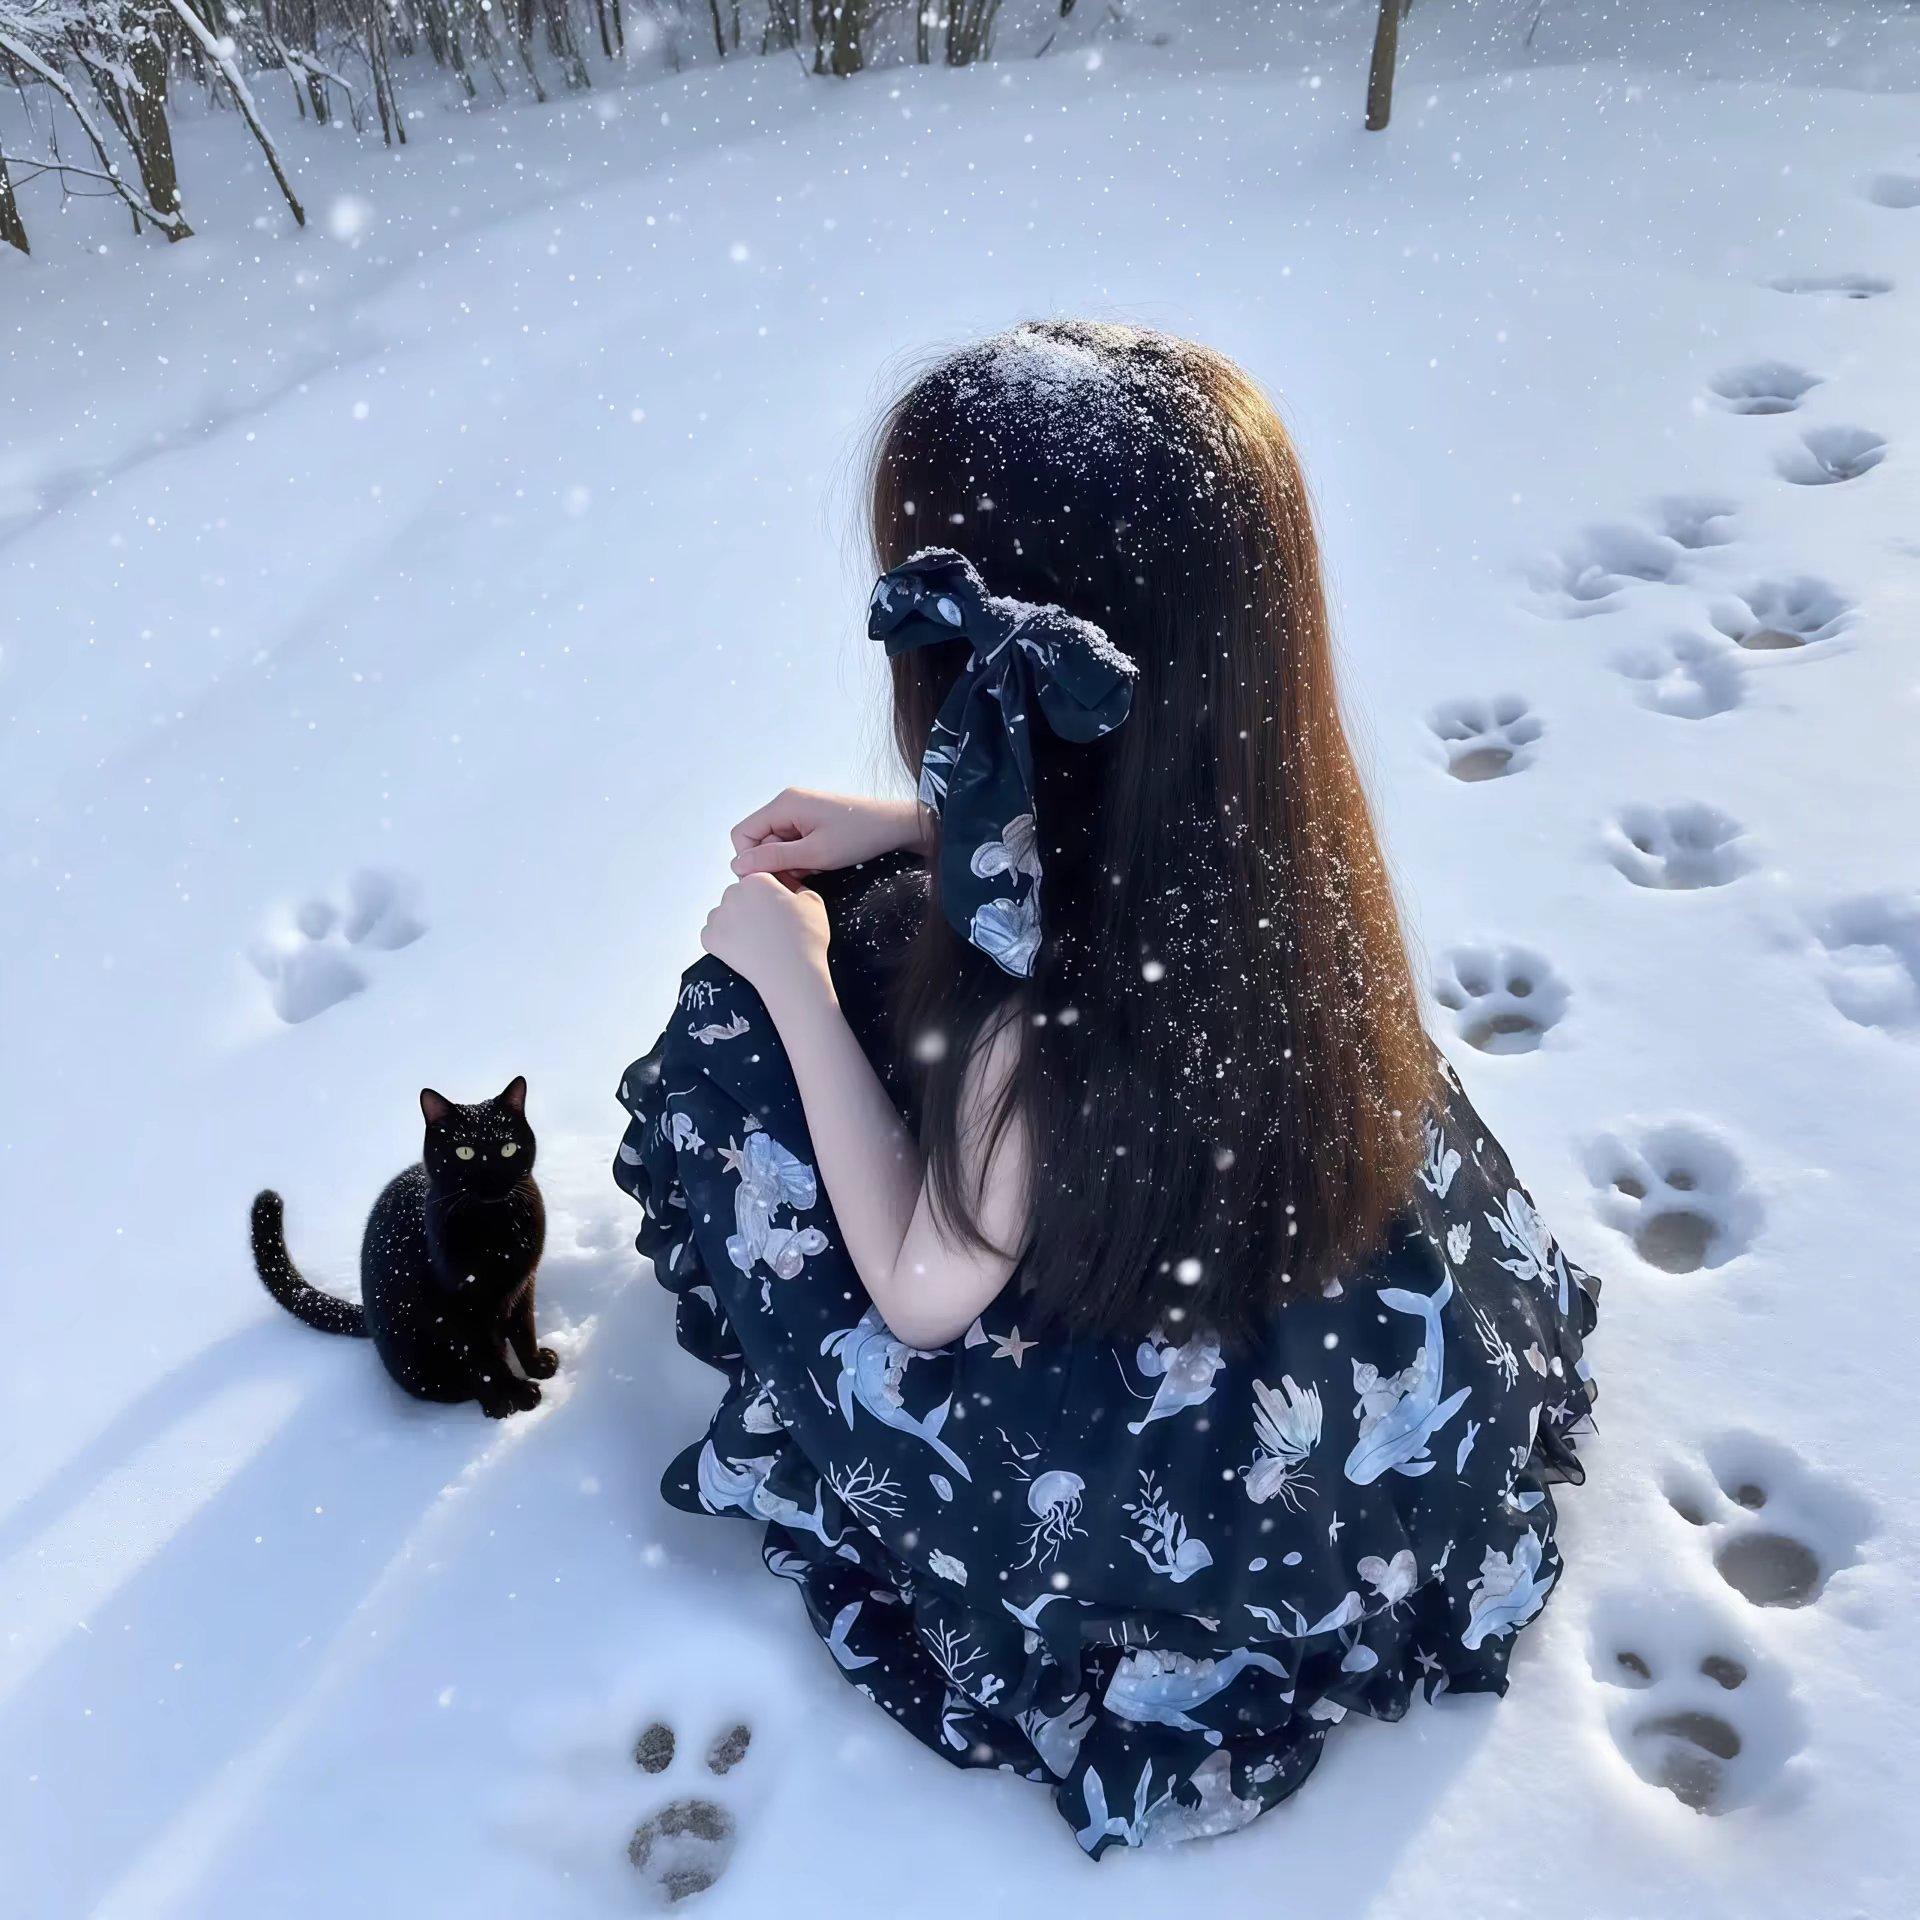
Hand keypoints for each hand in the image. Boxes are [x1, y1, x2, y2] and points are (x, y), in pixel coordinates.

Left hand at [701, 872, 832, 1012]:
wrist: (791, 975)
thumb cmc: (805, 940)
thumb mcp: (813, 901)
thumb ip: (796, 885)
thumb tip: (785, 883)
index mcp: (758, 880)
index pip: (758, 879)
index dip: (769, 895)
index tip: (777, 910)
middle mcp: (734, 893)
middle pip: (739, 894)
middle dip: (750, 906)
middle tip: (768, 927)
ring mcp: (718, 916)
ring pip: (724, 913)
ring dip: (735, 922)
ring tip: (756, 940)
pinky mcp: (709, 938)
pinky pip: (713, 933)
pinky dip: (724, 940)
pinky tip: (744, 949)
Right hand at [729, 788, 928, 880]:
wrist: (895, 826)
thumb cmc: (860, 836)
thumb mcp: (816, 853)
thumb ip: (775, 858)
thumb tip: (738, 865)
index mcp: (784, 804)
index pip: (743, 834)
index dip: (750, 861)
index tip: (771, 880)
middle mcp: (786, 804)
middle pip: (759, 841)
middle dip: (773, 864)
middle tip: (797, 881)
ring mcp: (799, 812)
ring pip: (775, 845)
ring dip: (788, 864)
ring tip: (813, 872)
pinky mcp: (810, 822)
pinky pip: (792, 844)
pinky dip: (800, 859)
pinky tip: (818, 866)